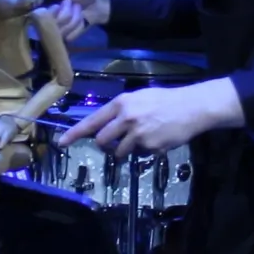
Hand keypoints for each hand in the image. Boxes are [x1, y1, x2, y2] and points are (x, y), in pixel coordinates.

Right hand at [45, 0, 109, 40]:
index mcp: (46, 5)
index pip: (38, 16)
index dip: (50, 12)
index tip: (57, 5)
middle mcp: (50, 18)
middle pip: (51, 25)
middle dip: (66, 13)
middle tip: (72, 3)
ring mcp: (59, 29)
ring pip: (61, 31)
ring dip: (74, 19)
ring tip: (79, 10)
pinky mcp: (68, 36)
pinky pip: (69, 37)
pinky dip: (78, 27)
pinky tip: (83, 20)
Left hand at [58, 79, 243, 156]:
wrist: (191, 107)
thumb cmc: (164, 101)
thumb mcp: (138, 99)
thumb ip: (120, 112)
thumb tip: (102, 125)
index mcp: (121, 104)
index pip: (91, 121)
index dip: (74, 133)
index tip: (62, 142)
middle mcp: (126, 118)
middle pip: (101, 141)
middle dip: (105, 145)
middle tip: (114, 143)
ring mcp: (137, 134)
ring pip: (118, 151)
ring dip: (124, 150)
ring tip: (140, 139)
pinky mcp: (150, 146)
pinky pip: (138, 154)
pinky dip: (144, 151)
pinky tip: (156, 139)